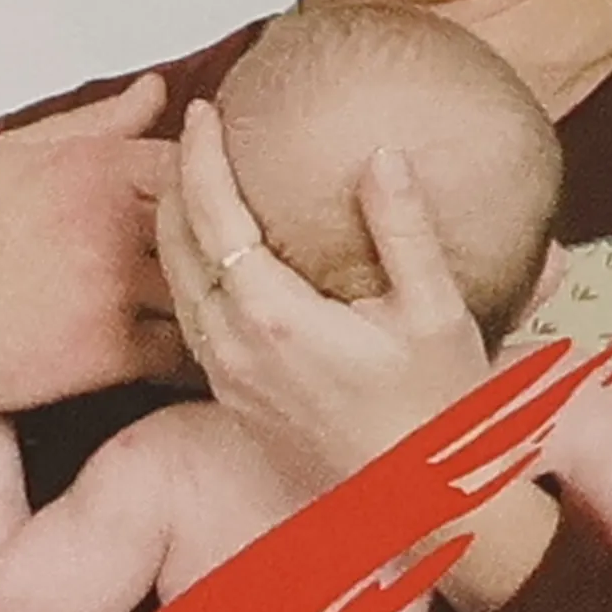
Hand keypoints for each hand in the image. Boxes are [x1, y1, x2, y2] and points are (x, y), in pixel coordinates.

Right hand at [0, 75, 184, 412]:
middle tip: (223, 269)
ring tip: (212, 316)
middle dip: (217, 250)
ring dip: (211, 305)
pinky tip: (187, 358)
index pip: (190, 165)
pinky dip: (188, 358)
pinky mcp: (111, 352)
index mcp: (96, 167)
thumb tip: (155, 93)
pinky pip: (178, 353)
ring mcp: (117, 290)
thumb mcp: (18, 154)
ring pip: (201, 293)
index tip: (199, 212)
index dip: (202, 191)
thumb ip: (98, 123)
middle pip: (206, 229)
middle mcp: (114, 224)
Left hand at [159, 102, 491, 485]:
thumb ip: (404, 229)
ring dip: (176, 234)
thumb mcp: (435, 311)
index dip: (204, 159)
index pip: (217, 219)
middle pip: (178, 252)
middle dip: (176, 187)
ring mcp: (230, 381)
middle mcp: (237, 351)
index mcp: (276, 319)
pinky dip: (191, 278)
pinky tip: (210, 260)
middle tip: (192, 137)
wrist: (418, 499)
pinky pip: (193, 326)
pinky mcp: (234, 402)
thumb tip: (381, 156)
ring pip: (178, 292)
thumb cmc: (434, 409)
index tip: (207, 113)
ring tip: (191, 187)